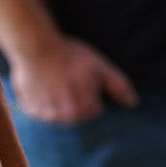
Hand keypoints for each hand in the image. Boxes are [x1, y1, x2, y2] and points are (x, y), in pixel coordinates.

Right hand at [9, 35, 139, 122]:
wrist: (36, 47)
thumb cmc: (71, 56)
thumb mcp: (101, 67)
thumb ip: (119, 87)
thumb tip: (134, 103)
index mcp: (86, 110)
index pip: (96, 110)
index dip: (93, 94)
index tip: (85, 80)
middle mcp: (67, 119)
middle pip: (78, 115)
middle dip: (77, 100)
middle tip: (70, 80)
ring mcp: (47, 116)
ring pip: (60, 114)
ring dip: (60, 103)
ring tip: (56, 82)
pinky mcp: (32, 110)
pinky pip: (42, 112)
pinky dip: (44, 103)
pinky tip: (44, 86)